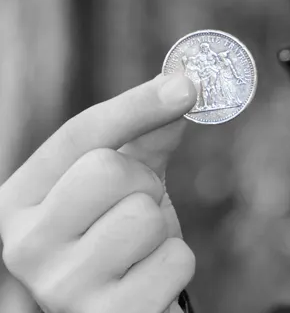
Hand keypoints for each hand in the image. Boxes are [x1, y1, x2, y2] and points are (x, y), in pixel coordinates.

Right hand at [0, 74, 197, 312]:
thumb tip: (182, 88)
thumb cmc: (111, 243)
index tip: (186, 86)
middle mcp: (24, 245)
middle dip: (142, 185)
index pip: (79, 136)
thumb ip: (141, 141)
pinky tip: (149, 282)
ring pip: (147, 216)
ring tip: (138, 252)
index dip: (136, 105)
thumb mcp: (117, 189)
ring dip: (161, 231)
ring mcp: (62, 287)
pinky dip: (175, 266)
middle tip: (133, 211)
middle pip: (111, 170)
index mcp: (16, 204)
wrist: (112, 312)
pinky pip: (175, 261)